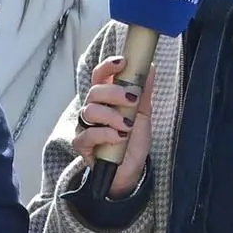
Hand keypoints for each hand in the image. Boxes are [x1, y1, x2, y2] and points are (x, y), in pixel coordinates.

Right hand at [71, 58, 153, 198]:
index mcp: (106, 98)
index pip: (100, 76)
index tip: (123, 62)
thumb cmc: (133, 141)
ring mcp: (85, 126)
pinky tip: (119, 138)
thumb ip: (143, 92)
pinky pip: (88, 134)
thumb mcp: (143, 114)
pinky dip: (105, 134)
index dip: (108, 67)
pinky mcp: (82, 144)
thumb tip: (150, 66)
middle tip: (132, 100)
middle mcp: (93, 109)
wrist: (131, 170)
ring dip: (112, 116)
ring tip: (127, 126)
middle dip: (115, 92)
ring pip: (90, 110)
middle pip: (95, 91)